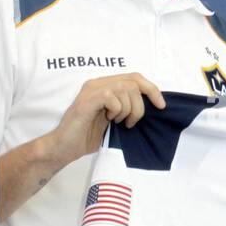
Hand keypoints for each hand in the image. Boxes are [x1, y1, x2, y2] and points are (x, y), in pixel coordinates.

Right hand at [50, 73, 165, 168]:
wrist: (63, 148)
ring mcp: (91, 91)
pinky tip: (109, 120)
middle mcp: (97, 83)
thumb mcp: (114, 119)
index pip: (135, 77)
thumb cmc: (87, 136)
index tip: (161, 106)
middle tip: (132, 122)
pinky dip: (116, 110)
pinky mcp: (86, 101)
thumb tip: (152, 106)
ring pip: (124, 89)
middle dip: (140, 105)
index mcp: (105, 86)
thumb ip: (127, 107)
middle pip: (133, 82)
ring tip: (119, 122)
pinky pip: (111, 97)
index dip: (152, 89)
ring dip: (128, 110)